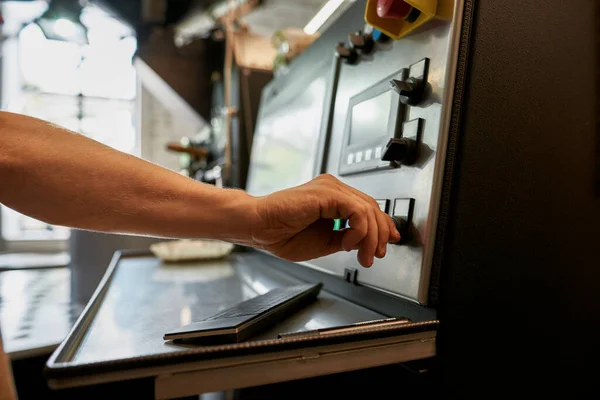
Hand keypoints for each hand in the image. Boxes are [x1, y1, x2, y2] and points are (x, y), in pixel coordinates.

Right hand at [250, 174, 400, 267]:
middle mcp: (333, 188)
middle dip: (379, 235)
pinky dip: (359, 230)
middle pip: (372, 207)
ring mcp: (330, 188)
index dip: (381, 227)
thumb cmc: (281, 234)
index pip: (367, 208)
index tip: (385, 245)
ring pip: (368, 209)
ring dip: (370, 238)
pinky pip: (357, 210)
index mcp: (332, 198)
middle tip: (374, 255)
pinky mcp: (327, 193)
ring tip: (361, 255)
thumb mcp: (325, 242)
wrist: (258, 228)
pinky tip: (348, 243)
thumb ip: (346, 238)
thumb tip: (365, 242)